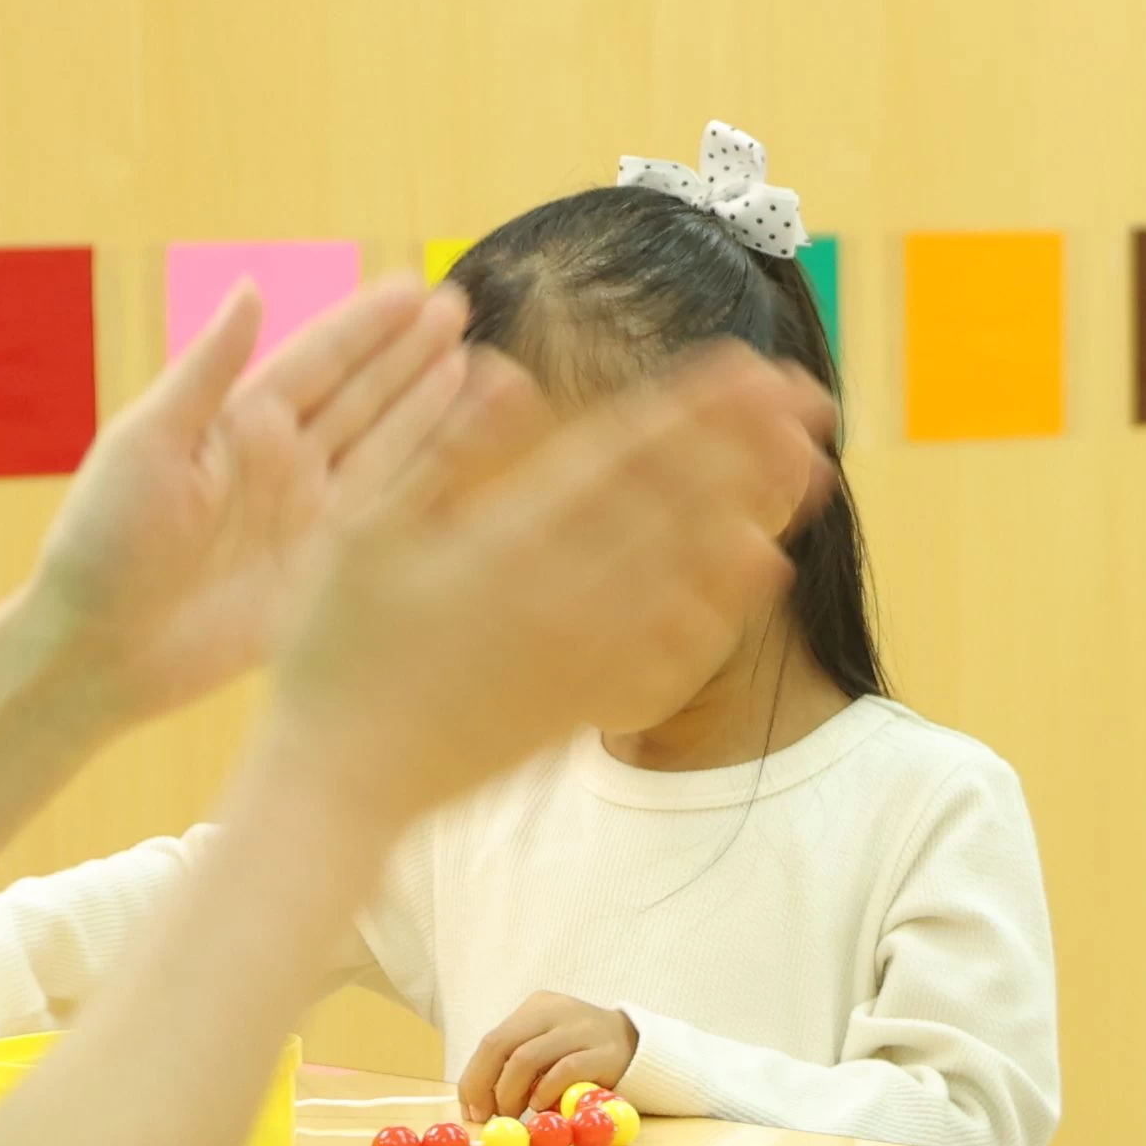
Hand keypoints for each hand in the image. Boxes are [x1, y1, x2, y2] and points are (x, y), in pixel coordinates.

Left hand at [30, 279, 477, 725]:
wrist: (100, 649)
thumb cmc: (104, 541)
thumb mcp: (148, 442)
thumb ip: (208, 370)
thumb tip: (251, 287)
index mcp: (236, 424)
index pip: (317, 359)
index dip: (368, 325)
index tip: (417, 289)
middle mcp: (282, 461)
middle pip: (362, 394)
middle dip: (411, 352)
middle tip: (463, 308)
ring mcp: (309, 514)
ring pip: (387, 445)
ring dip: (432, 405)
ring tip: (485, 366)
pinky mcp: (328, 568)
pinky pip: (389, 512)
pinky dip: (429, 476)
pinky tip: (465, 446)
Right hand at [262, 342, 843, 834]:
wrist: (340, 782)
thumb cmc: (332, 650)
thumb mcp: (361, 532)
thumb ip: (445, 450)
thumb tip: (507, 369)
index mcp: (509, 540)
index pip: (626, 456)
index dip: (698, 406)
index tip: (752, 364)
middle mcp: (564, 594)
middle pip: (680, 504)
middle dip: (751, 442)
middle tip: (812, 396)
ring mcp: (585, 654)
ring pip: (693, 570)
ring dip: (757, 510)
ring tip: (812, 466)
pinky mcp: (589, 702)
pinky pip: (678, 649)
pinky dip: (727, 603)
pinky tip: (761, 566)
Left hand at [459, 992, 641, 1126]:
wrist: (640, 1047)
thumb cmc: (583, 1056)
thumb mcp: (546, 1050)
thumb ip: (516, 1067)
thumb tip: (478, 1105)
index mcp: (537, 1007)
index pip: (491, 1040)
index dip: (474, 1078)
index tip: (470, 1109)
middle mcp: (556, 1010)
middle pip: (501, 1045)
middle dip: (486, 1086)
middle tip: (488, 1117)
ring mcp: (582, 1028)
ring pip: (526, 1058)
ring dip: (511, 1094)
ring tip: (517, 1115)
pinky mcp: (604, 1052)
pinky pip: (563, 1071)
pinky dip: (544, 1093)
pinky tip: (542, 1106)